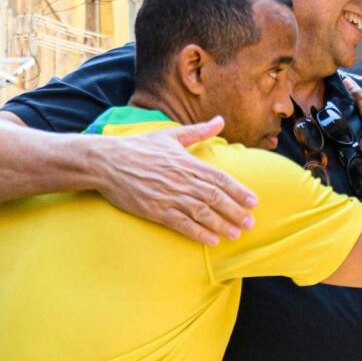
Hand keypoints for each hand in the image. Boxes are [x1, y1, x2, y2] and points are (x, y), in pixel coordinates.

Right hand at [90, 117, 257, 243]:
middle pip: (215, 198)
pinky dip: (198, 232)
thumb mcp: (170, 135)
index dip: (238, 190)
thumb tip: (220, 120)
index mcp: (187, 162)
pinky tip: (211, 240)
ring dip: (221, 224)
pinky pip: (181, 223)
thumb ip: (198, 131)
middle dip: (235, 211)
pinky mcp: (155, 210)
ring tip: (236, 234)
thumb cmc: (138, 147)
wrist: (107, 161)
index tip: (254, 201)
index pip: (219, 178)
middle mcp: (181, 180)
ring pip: (201, 213)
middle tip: (250, 223)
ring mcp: (168, 196)